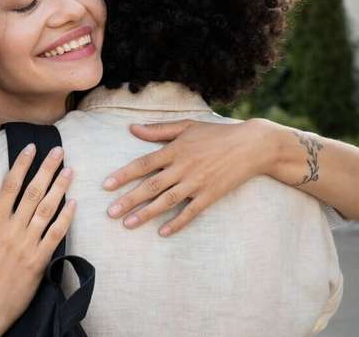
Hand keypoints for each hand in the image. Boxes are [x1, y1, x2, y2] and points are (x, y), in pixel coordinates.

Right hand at [0, 144, 76, 335]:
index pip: (10, 187)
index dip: (21, 165)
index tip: (31, 148)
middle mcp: (12, 231)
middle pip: (32, 193)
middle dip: (46, 169)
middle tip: (58, 151)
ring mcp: (27, 246)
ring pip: (46, 210)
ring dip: (59, 188)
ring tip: (69, 170)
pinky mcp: (39, 261)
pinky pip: (55, 235)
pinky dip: (65, 219)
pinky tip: (74, 203)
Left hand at [103, 118, 277, 236]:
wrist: (252, 145)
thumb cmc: (217, 133)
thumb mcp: (187, 126)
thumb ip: (158, 130)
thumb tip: (132, 128)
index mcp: (175, 150)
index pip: (144, 163)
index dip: (124, 175)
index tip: (106, 186)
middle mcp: (183, 167)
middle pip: (151, 186)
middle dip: (129, 200)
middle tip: (110, 213)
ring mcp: (197, 182)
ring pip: (167, 201)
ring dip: (146, 214)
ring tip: (128, 224)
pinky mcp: (211, 195)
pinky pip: (191, 212)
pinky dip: (178, 222)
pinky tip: (163, 232)